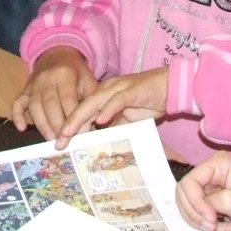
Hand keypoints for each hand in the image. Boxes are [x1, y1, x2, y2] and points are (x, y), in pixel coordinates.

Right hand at [10, 47, 97, 138]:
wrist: (57, 55)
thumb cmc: (76, 73)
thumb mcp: (89, 81)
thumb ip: (90, 103)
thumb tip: (89, 128)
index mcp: (65, 74)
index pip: (68, 100)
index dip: (73, 119)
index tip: (78, 136)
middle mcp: (47, 78)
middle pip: (50, 105)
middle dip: (57, 126)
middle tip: (63, 143)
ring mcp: (33, 84)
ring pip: (34, 107)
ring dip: (42, 126)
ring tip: (51, 141)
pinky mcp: (24, 89)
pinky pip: (17, 103)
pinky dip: (17, 116)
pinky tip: (22, 128)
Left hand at [52, 66, 169, 147]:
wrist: (171, 87)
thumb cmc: (149, 102)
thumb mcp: (126, 120)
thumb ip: (112, 127)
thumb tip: (97, 143)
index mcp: (104, 95)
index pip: (82, 110)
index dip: (70, 126)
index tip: (60, 143)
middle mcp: (107, 90)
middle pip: (83, 106)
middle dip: (69, 124)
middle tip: (58, 141)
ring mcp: (119, 88)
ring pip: (94, 102)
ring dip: (80, 118)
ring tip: (69, 132)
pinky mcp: (133, 91)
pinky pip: (118, 100)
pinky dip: (108, 109)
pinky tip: (100, 120)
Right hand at [176, 151, 230, 230]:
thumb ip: (206, 203)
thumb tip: (197, 213)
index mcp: (216, 165)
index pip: (188, 183)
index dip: (194, 203)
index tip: (211, 218)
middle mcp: (210, 175)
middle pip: (184, 196)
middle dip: (196, 214)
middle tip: (212, 225)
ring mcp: (211, 191)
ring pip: (190, 208)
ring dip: (203, 223)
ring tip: (221, 227)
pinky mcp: (213, 207)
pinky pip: (199, 218)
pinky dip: (212, 227)